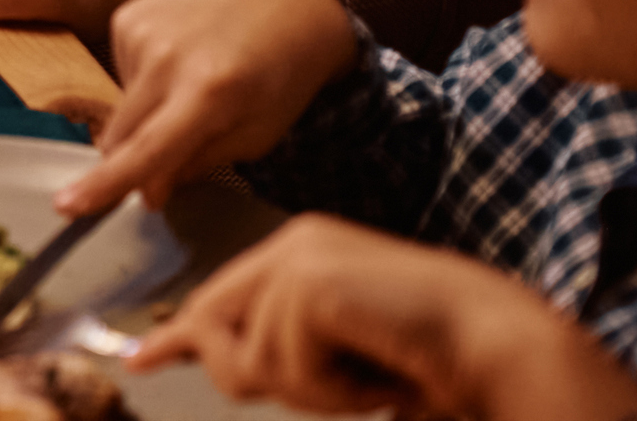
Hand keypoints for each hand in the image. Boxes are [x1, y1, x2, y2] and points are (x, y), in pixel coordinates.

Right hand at [57, 0, 363, 214]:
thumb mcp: (256, 135)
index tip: (66, 206)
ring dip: (147, 114)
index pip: (147, 149)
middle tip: (179, 147)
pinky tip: (180, 61)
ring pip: (121, 107)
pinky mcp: (128, 14)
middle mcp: (167, 56)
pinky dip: (145, 81)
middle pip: (121, 134)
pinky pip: (121, 73)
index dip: (106, 183)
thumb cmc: (280, 76)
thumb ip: (197, 164)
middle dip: (135, 161)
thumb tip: (145, 191)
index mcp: (208, 92)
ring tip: (195, 85)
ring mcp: (142, 28)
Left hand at [132, 216, 636, 419]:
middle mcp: (293, 245)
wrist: (495, 344)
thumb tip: (221, 365)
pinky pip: (288, 365)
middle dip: (259, 376)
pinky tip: (379, 370)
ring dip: (318, 392)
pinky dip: (335, 388)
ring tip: (374, 373)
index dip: (181, 337)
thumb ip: (283, 352)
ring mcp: (299, 258)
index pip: (219, 297)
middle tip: (346, 386)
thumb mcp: (339, 356)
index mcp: (302, 255)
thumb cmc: (430, 356)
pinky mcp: (310, 283)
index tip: (140, 359)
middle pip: (219, 330)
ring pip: (256, 361)